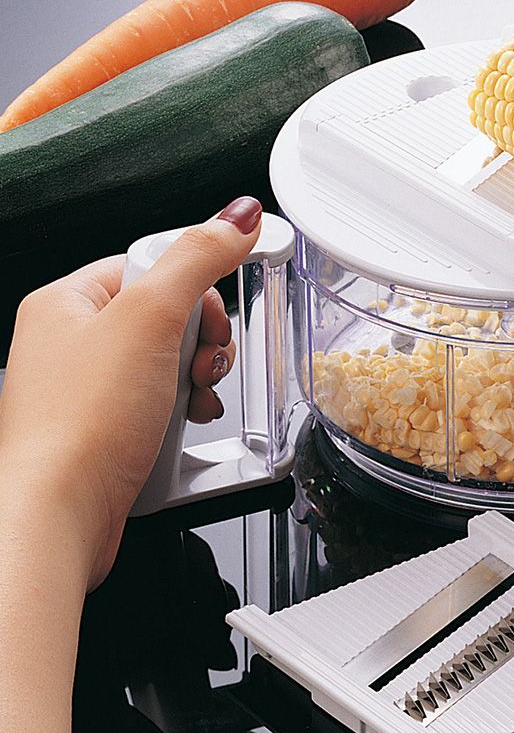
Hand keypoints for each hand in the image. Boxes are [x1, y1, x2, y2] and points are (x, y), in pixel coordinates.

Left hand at [0, 197, 262, 589]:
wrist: (59, 515)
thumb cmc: (80, 425)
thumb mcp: (150, 320)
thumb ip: (197, 260)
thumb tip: (235, 217)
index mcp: (68, 302)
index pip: (150, 264)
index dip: (193, 289)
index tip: (211, 315)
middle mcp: (74, 344)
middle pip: (168, 316)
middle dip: (200, 343)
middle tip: (199, 363)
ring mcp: (91, 391)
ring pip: (171, 363)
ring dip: (198, 380)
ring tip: (192, 399)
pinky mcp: (110, 431)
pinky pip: (163, 404)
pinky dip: (185, 413)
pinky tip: (185, 424)